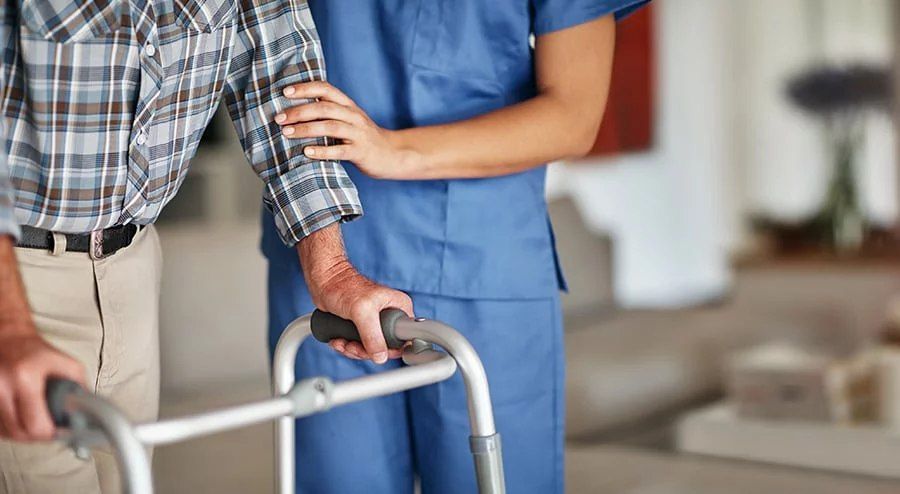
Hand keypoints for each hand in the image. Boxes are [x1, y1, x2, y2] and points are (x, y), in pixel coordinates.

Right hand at [0, 328, 85, 441]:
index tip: (58, 431)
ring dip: (22, 434)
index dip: (49, 434)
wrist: (8, 338)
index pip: (34, 424)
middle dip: (36, 437)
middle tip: (48, 431)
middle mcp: (2, 387)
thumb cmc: (34, 352)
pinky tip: (20, 420)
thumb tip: (86, 411)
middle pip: (18, 433)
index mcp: (24, 377)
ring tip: (35, 423)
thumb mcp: (66, 363)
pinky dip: (9, 428)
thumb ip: (79, 387)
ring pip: (6, 433)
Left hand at [277, 81, 416, 178]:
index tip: (285, 92)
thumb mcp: (348, 119)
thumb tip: (294, 110)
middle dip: (299, 111)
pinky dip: (322, 151)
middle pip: (324, 108)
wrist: (392, 154)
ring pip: (330, 127)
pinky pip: (340, 150)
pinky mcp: (361, 152)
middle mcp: (353, 116)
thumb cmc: (362, 138)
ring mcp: (358, 134)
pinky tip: (306, 152)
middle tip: (279, 118)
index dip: (305, 88)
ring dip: (306, 129)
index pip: (325, 89)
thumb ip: (328, 113)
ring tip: (286, 133)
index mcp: (348, 105)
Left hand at [307, 259, 412, 363]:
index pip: (405, 337)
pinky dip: (347, 347)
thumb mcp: (362, 311)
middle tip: (352, 345)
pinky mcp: (362, 327)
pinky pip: (359, 346)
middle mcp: (391, 315)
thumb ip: (372, 335)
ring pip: (371, 349)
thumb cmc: (343, 287)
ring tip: (342, 342)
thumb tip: (381, 357)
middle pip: (386, 347)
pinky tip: (338, 340)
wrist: (324, 282)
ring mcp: (376, 323)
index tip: (374, 350)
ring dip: (353, 350)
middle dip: (365, 351)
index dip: (391, 349)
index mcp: (400, 307)